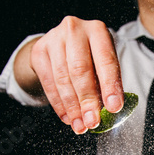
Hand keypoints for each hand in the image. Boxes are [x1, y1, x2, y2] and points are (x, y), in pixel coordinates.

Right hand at [19, 16, 123, 133]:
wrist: (62, 43)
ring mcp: (54, 39)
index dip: (110, 86)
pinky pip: (49, 84)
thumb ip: (107, 83)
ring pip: (63, 79)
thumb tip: (109, 112)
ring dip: (72, 108)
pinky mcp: (39, 51)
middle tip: (93, 121)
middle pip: (80, 71)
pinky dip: (59, 105)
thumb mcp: (103, 62)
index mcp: (98, 31)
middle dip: (87, 101)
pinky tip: (67, 118)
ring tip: (80, 125)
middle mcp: (75, 30)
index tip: (114, 107)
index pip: (106, 61)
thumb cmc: (90, 56)